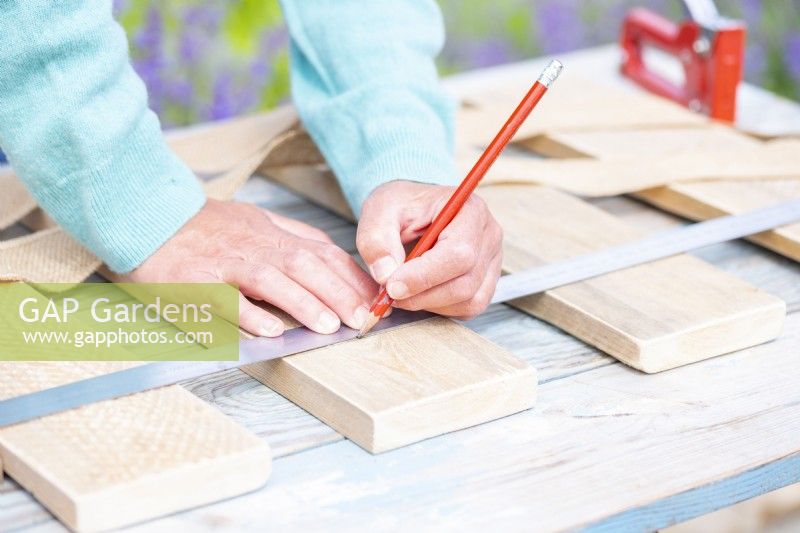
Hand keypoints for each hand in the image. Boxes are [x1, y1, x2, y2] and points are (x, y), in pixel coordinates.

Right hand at [125, 199, 376, 336]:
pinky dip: (249, 315)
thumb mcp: (254, 220)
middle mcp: (253, 246)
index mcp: (270, 234)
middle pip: (303, 265)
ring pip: (270, 279)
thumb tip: (330, 251)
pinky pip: (224, 299)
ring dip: (303, 302)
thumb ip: (291, 235)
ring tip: (330, 325)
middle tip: (363, 318)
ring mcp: (224, 262)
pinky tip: (271, 331)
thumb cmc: (205, 226)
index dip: (350, 276)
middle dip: (338, 292)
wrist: (148, 216)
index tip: (374, 298)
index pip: (320, 253)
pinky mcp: (195, 281)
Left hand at [357, 181, 502, 318]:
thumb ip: (376, 240)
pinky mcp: (485, 282)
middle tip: (389, 294)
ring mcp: (491, 262)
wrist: (412, 210)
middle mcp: (488, 237)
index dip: (424, 276)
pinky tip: (419, 293)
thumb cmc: (402, 206)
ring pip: (468, 301)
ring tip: (402, 291)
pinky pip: (467, 308)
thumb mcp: (380, 210)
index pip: (458, 254)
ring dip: (429, 304)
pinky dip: (439, 308)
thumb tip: (386, 276)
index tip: (392, 286)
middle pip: (465, 283)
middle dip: (422, 295)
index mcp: (470, 211)